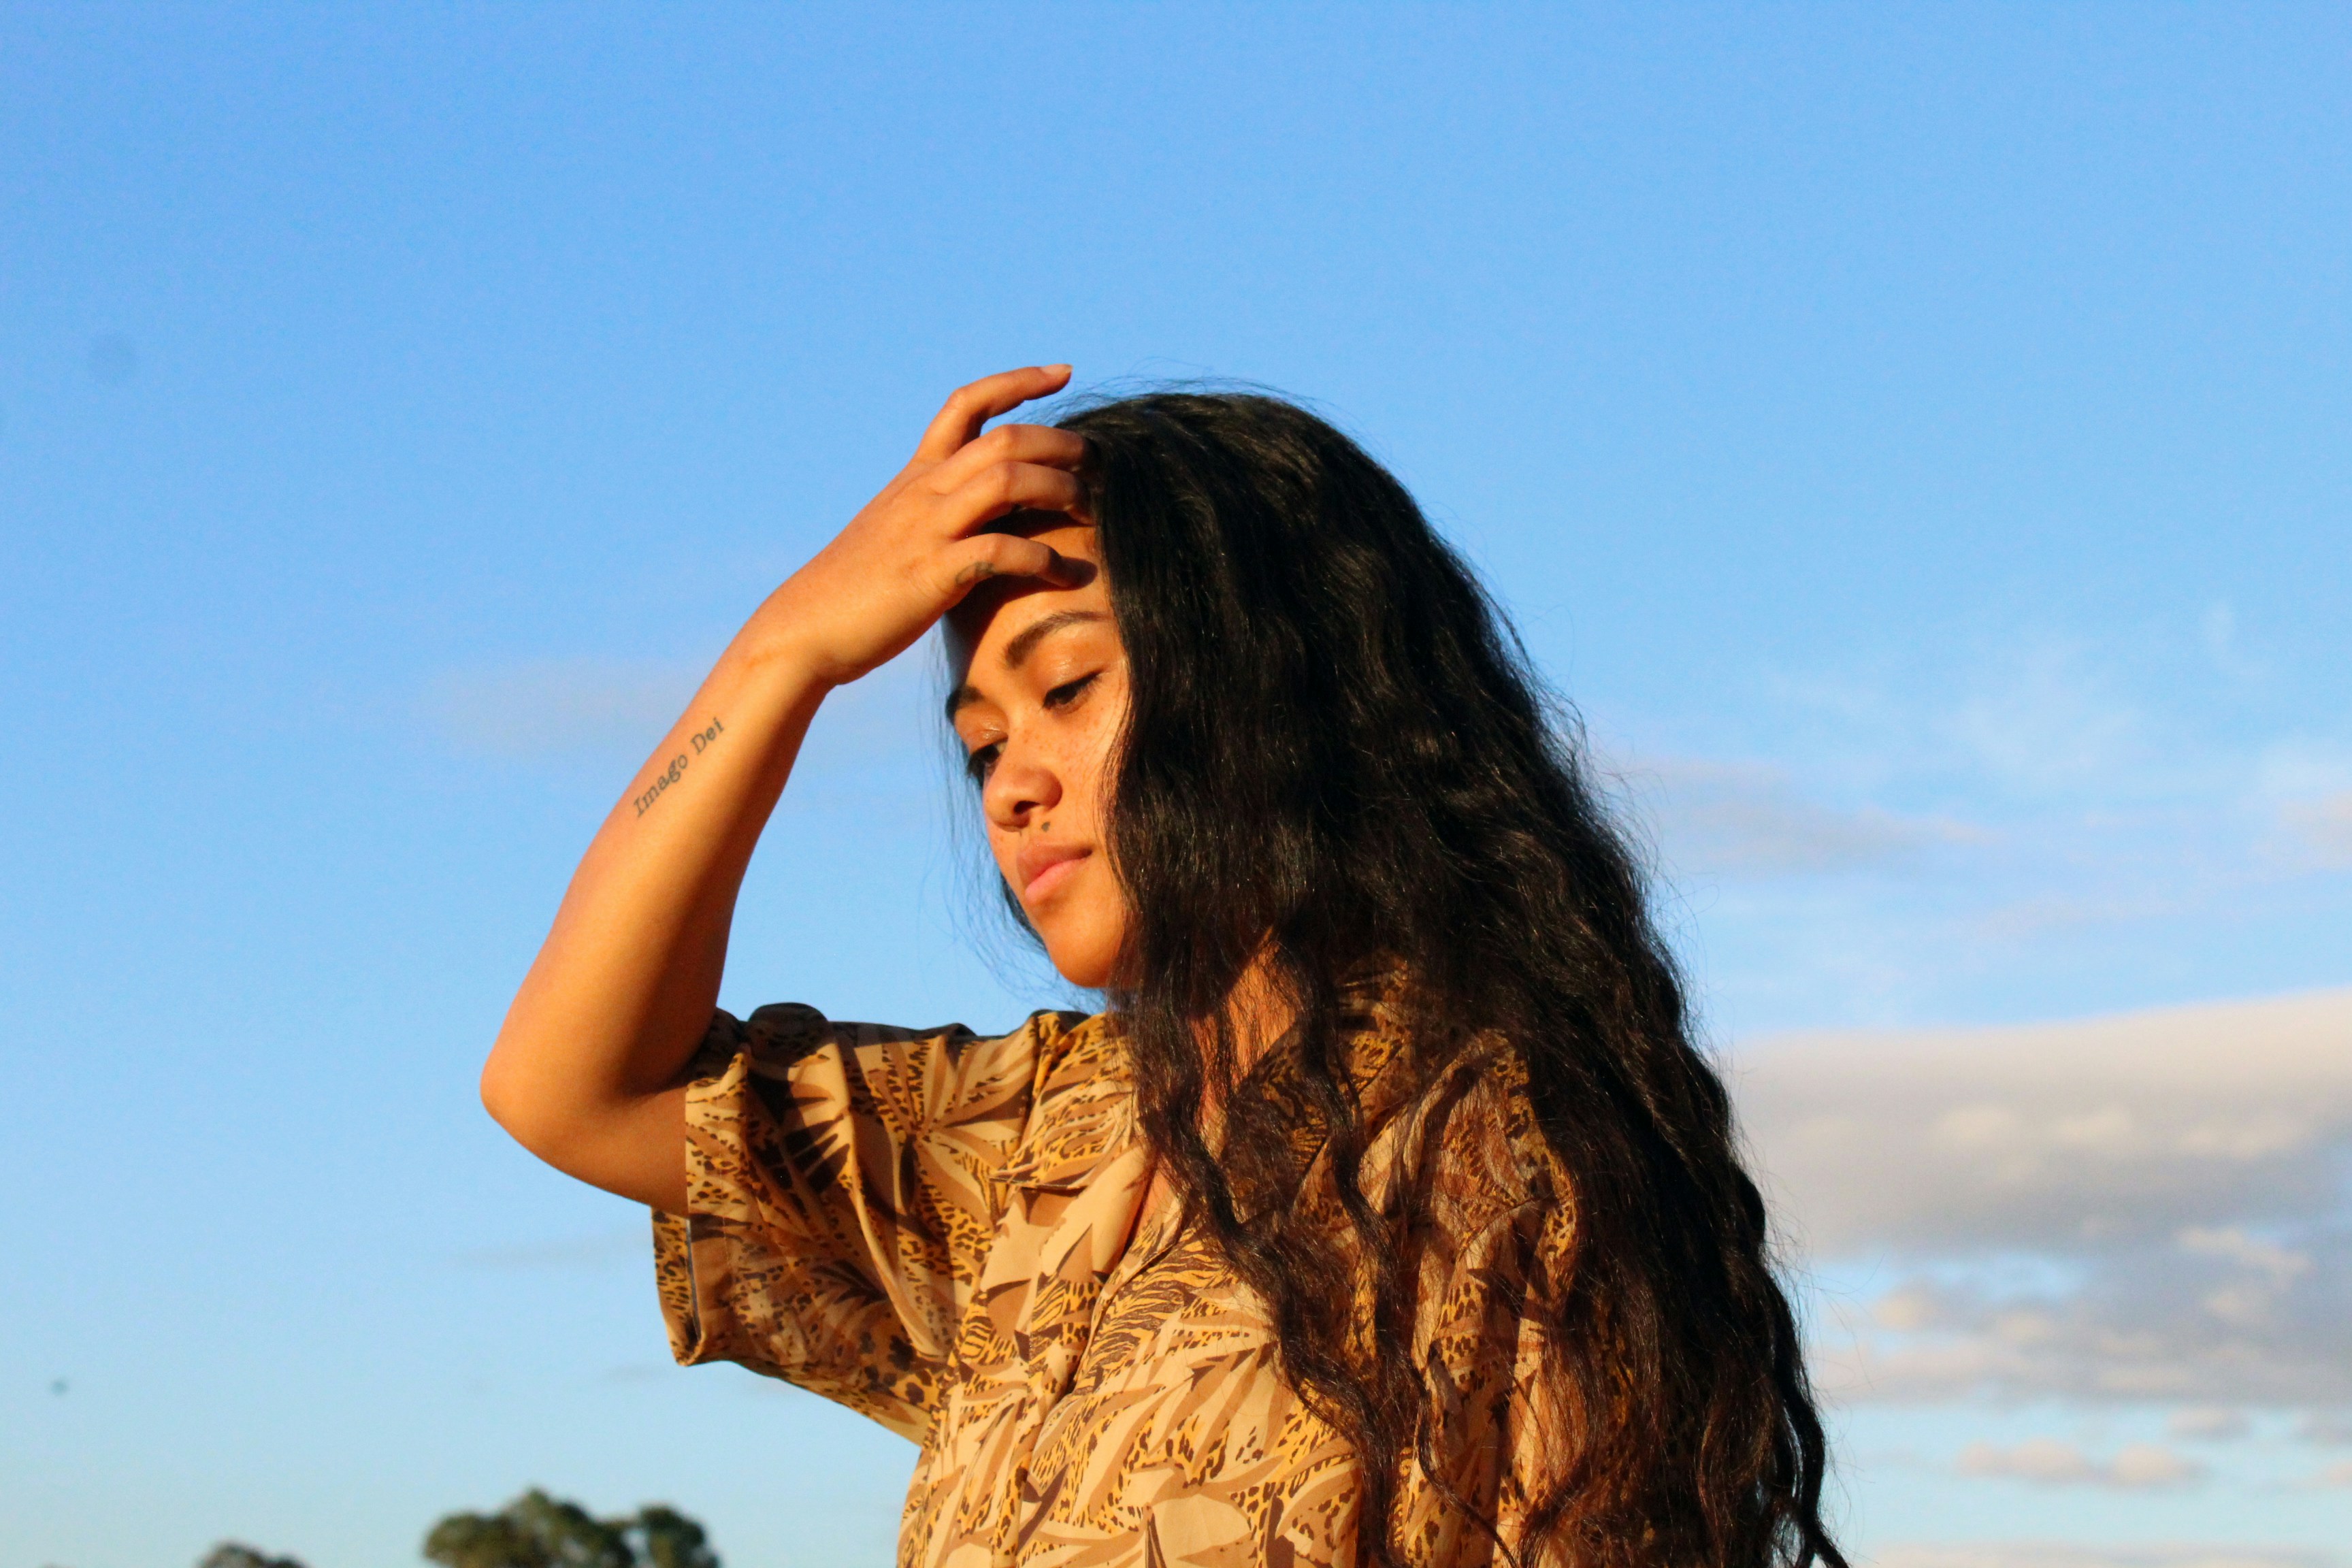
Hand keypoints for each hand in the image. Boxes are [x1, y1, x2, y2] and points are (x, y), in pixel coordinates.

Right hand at [755, 366, 1091, 685]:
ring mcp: (927, 530)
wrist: (805, 629)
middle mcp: (923, 492)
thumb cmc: (856, 589)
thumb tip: (989, 510)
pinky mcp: (932, 574)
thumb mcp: (898, 531)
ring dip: (1060, 490)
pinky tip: (1072, 575)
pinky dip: (1044, 559)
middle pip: (1005, 439)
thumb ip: (940, 512)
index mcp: (917, 476)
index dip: (1017, 381)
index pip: (967, 404)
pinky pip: (1000, 552)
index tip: (1063, 370)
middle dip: (1061, 442)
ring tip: (1092, 511)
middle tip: (1100, 460)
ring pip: (1006, 482)